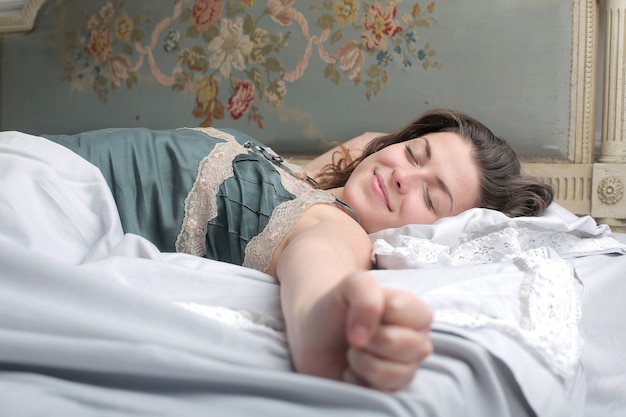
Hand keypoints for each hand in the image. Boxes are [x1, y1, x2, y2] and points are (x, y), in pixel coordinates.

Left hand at [341, 273, 432, 390]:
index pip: (406, 310)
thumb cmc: (336, 308)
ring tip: (353, 351)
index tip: (361, 308)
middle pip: (403, 344)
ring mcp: (406, 369)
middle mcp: (417, 342)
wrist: (314, 335)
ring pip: (392, 372)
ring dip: (361, 360)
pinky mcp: (390, 392)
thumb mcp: (349, 285)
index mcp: (416, 312)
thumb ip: (364, 293)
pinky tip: (351, 369)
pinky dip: (356, 379)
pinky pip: (379, 392)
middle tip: (355, 334)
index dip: (375, 310)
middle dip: (369, 338)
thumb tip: (364, 337)